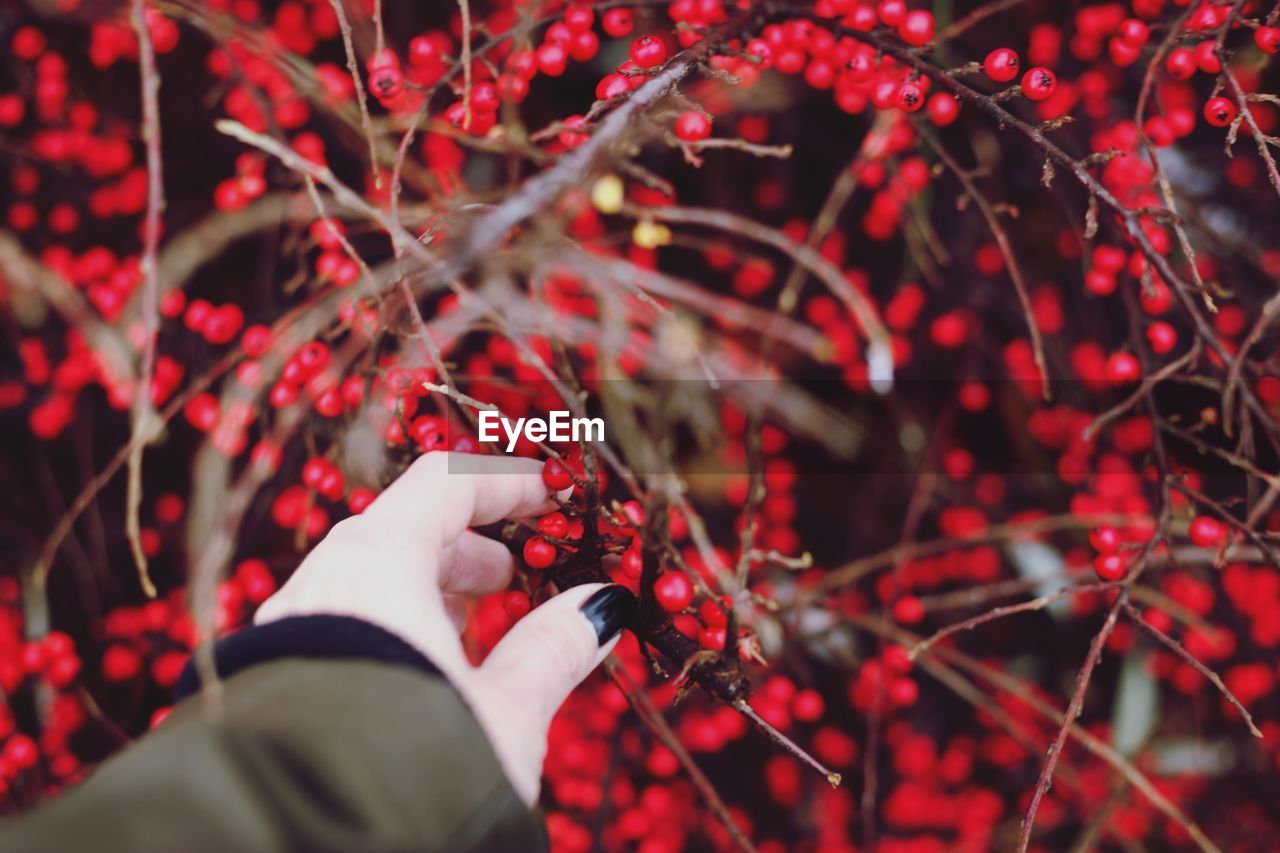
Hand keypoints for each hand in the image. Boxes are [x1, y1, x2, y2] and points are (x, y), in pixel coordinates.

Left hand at [253, 451, 634, 803]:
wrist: (302, 845)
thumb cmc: (416, 765)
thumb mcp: (507, 711)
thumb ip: (553, 648)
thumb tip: (601, 607)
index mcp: (377, 563)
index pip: (444, 486)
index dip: (505, 484)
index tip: (548, 497)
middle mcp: (322, 582)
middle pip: (403, 529)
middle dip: (469, 549)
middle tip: (513, 578)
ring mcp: (290, 628)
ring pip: (371, 580)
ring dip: (430, 590)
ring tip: (475, 631)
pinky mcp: (277, 677)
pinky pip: (343, 620)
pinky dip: (393, 623)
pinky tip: (425, 672)